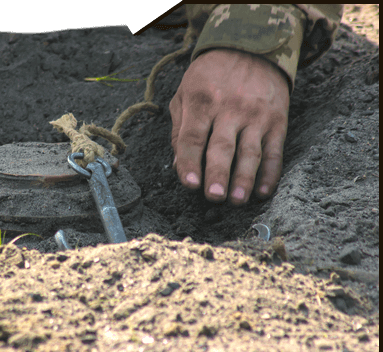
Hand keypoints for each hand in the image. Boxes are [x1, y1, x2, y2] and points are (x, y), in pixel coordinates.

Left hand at [169, 48, 289, 204]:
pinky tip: (263, 192)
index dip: (190, 162)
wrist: (253, 46)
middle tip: (213, 197)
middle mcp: (230, 109)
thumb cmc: (210, 77)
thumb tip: (178, 166)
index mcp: (202, 102)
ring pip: (250, 152)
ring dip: (244, 178)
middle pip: (222, 147)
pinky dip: (270, 173)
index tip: (189, 184)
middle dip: (218, 174)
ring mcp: (256, 116)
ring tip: (237, 200)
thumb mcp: (185, 93)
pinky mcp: (278, 121)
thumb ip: (179, 129)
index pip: (193, 137)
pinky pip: (274, 151)